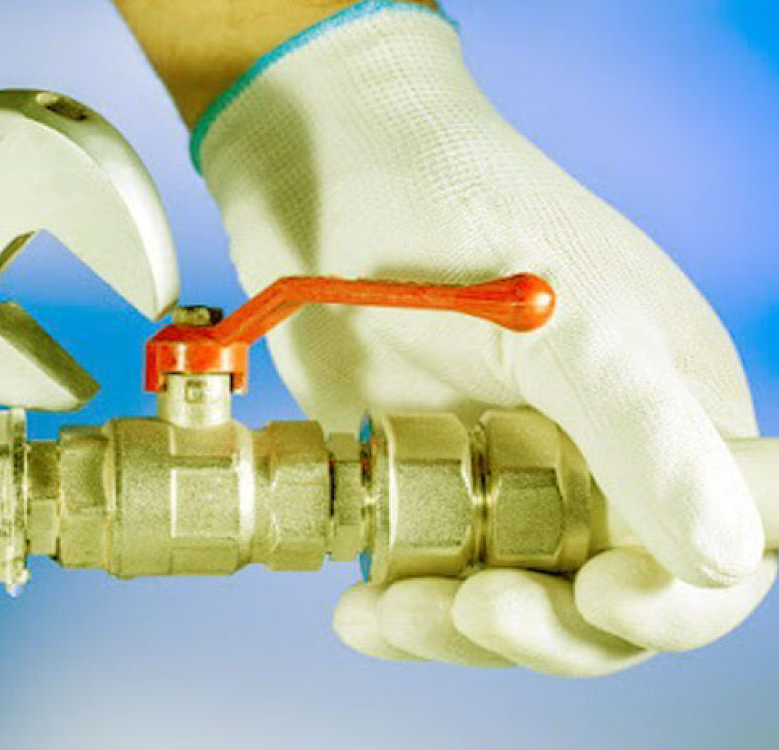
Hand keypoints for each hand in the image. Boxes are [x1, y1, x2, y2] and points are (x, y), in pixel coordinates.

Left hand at [194, 3, 773, 675]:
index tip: (602, 590)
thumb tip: (726, 559)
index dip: (681, 602)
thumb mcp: (565, 315)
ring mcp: (503, 475)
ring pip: (513, 602)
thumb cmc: (451, 205)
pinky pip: (426, 577)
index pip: (723, 551)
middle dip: (548, 628)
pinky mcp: (419, 484)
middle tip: (473, 606)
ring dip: (458, 629)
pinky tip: (358, 607)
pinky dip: (397, 605)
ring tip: (388, 609)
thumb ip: (645, 431)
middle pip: (609, 605)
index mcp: (672, 412)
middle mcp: (598, 457)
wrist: (313, 174)